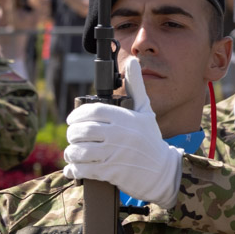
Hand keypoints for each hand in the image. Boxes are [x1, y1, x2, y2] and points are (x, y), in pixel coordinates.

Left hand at [62, 58, 182, 206]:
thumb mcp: (145, 111)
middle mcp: (120, 134)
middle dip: (72, 134)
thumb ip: (136, 87)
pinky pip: (83, 170)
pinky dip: (73, 170)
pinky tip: (73, 169)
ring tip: (72, 153)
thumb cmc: (150, 139)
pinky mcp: (112, 172)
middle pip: (83, 131)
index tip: (72, 120)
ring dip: (71, 153)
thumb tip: (133, 61)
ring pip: (79, 151)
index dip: (77, 115)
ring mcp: (116, 154)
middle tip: (73, 137)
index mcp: (126, 118)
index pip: (93, 111)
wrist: (163, 171)